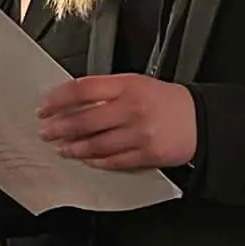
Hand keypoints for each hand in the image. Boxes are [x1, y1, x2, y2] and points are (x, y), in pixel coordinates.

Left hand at [38, 74, 196, 171]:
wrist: (199, 119)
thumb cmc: (164, 100)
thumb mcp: (136, 84)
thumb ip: (106, 91)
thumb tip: (72, 102)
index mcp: (126, 86)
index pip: (83, 89)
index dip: (59, 99)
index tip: (45, 107)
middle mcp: (131, 108)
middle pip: (86, 120)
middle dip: (60, 128)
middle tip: (46, 133)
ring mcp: (139, 134)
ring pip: (97, 144)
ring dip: (74, 148)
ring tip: (61, 149)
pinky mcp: (146, 155)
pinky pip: (114, 161)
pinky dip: (97, 161)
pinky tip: (86, 159)